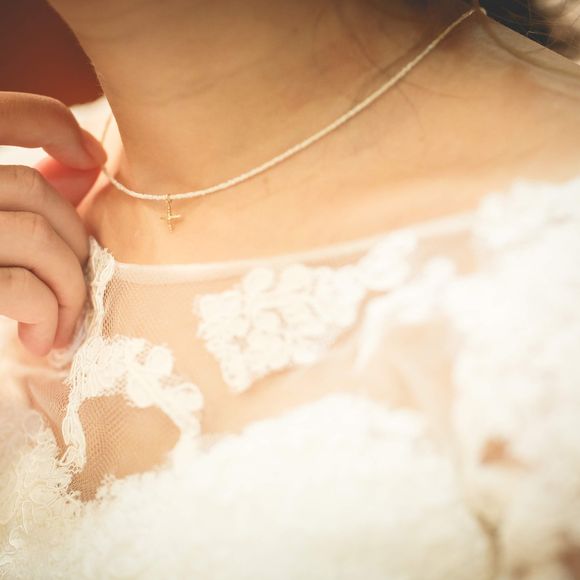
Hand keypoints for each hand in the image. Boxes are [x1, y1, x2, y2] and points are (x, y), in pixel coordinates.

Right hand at [0, 92, 106, 356]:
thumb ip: (20, 196)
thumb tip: (89, 164)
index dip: (52, 123)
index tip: (94, 159)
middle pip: (32, 188)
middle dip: (73, 241)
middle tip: (77, 286)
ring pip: (35, 235)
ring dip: (67, 286)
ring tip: (59, 325)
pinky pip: (20, 287)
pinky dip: (46, 315)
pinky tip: (41, 339)